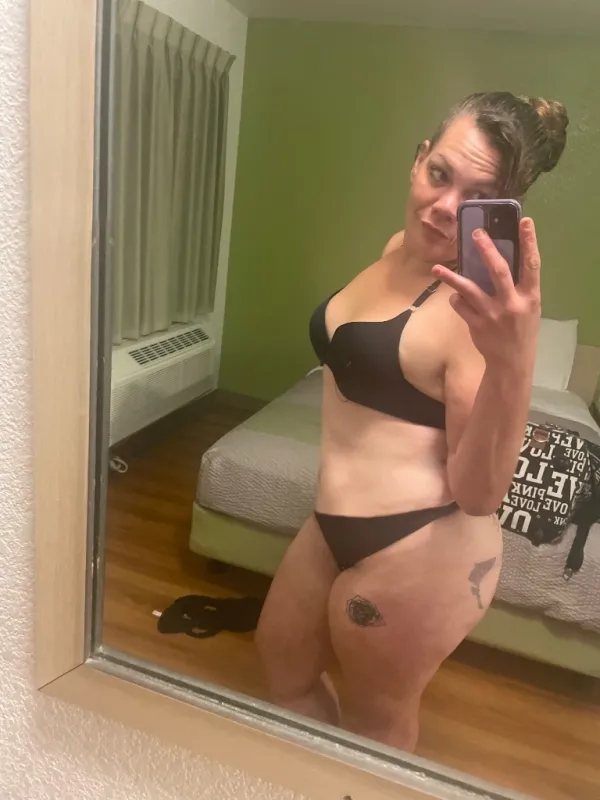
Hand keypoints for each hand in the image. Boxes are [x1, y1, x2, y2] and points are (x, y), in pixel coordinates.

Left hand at [432, 217, 540, 370]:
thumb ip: (518, 287)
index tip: (525, 221)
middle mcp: (512, 304)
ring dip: (452, 277)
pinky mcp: (476, 325)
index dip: (529, 242)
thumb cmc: (521, 329)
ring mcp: (492, 315)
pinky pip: (460, 306)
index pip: (532, 264)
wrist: (511, 362)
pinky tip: (456, 298)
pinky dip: (456, 299)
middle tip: (476, 233)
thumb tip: (499, 260)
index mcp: (530, 297)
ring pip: (469, 290)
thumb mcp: (529, 307)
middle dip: (487, 250)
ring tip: (437, 268)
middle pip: (498, 271)